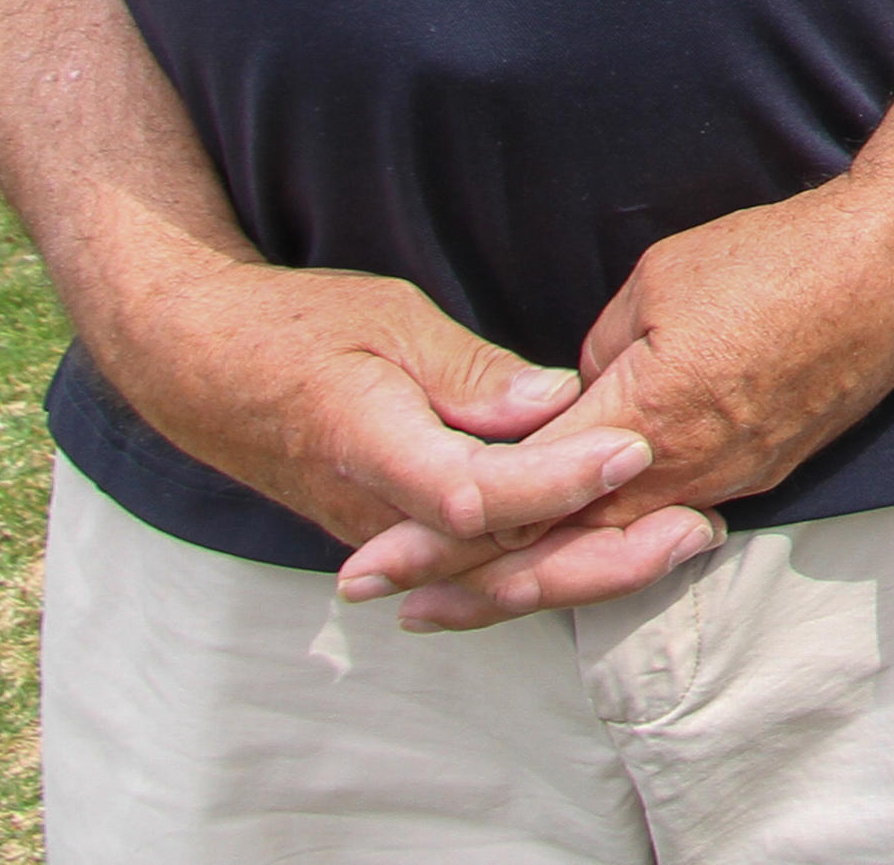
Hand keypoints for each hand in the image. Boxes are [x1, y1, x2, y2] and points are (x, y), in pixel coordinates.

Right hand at [90, 250, 661, 567]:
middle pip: (498, 560)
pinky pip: (478, 563)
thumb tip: (552, 402)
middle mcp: (377, 514)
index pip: (474, 492)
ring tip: (678, 542)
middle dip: (600, 555)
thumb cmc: (294, 327)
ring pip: (495, 574)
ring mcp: (384, 536)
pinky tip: (612, 551)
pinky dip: (546, 562)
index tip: (631, 448)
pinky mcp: (395, 536)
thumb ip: (468, 371)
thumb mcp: (385, 320)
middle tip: (693, 530)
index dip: (556, 480)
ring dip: (588, 566)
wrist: (201, 366)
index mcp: (369, 448)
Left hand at [341, 176, 893, 630]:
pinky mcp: (757, 472)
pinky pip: (661, 526)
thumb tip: (572, 395)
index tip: (373, 563)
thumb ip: (598, 354)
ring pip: (610, 551)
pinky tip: (570, 551)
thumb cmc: (777, 258)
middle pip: (557, 554)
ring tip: (467, 596)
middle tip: (393, 605)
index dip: (439, 538)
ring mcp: (725, 481)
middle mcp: (681, 473)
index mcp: (642, 422)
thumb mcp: (657, 282)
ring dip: (534, 574)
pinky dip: (601, 548)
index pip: (518, 500)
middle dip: (468, 585)